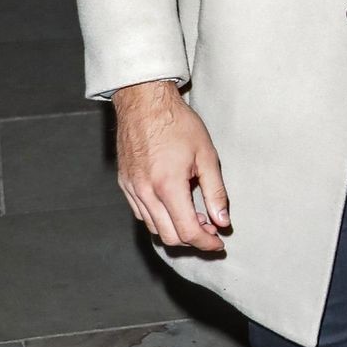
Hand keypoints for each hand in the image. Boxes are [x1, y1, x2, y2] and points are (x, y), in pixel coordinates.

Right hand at [112, 79, 230, 250]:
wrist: (144, 102)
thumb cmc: (178, 124)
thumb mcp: (206, 155)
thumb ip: (215, 192)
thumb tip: (222, 221)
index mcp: (167, 186)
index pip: (187, 231)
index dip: (206, 243)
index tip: (219, 243)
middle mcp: (145, 192)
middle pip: (168, 236)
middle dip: (192, 240)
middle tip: (211, 229)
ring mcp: (131, 189)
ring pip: (153, 228)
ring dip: (175, 230)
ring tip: (195, 217)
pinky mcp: (124, 184)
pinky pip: (141, 213)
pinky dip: (159, 219)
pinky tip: (174, 207)